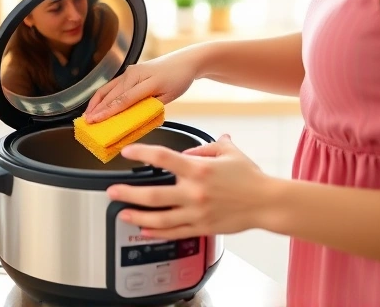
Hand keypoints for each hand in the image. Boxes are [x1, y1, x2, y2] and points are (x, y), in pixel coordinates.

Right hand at [83, 52, 196, 122]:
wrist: (184, 61)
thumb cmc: (179, 79)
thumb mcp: (168, 97)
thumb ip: (150, 107)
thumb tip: (131, 118)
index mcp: (147, 81)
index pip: (124, 100)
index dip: (107, 112)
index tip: (95, 121)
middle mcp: (135, 74)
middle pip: (112, 94)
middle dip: (97, 109)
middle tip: (87, 122)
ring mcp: (130, 71)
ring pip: (108, 88)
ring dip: (96, 102)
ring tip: (88, 115)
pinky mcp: (129, 71)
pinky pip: (112, 84)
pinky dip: (103, 95)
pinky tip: (97, 104)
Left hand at [107, 134, 276, 239]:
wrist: (266, 202)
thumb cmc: (249, 177)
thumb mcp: (228, 152)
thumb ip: (207, 146)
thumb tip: (189, 150)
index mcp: (199, 170)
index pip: (163, 158)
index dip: (142, 153)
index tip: (127, 152)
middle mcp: (194, 192)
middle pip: (154, 195)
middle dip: (129, 193)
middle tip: (112, 192)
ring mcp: (197, 213)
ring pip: (160, 219)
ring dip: (138, 216)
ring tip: (122, 214)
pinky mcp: (202, 227)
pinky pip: (175, 232)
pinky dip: (157, 232)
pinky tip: (145, 229)